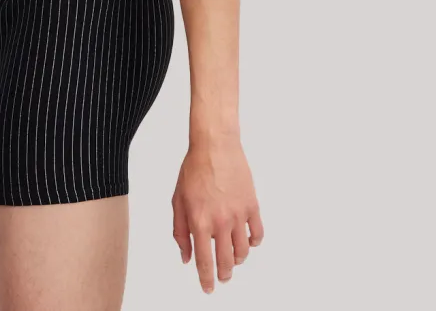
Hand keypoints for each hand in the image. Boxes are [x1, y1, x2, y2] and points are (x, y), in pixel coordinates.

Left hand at [172, 135, 263, 292]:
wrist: (215, 146)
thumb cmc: (194, 169)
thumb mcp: (177, 200)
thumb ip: (179, 230)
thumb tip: (185, 256)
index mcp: (199, 221)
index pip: (204, 261)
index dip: (206, 279)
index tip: (208, 288)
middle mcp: (220, 222)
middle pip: (226, 262)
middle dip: (223, 275)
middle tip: (221, 278)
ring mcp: (239, 215)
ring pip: (243, 251)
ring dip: (238, 261)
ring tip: (233, 260)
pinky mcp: (252, 206)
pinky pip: (258, 233)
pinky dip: (254, 243)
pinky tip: (248, 242)